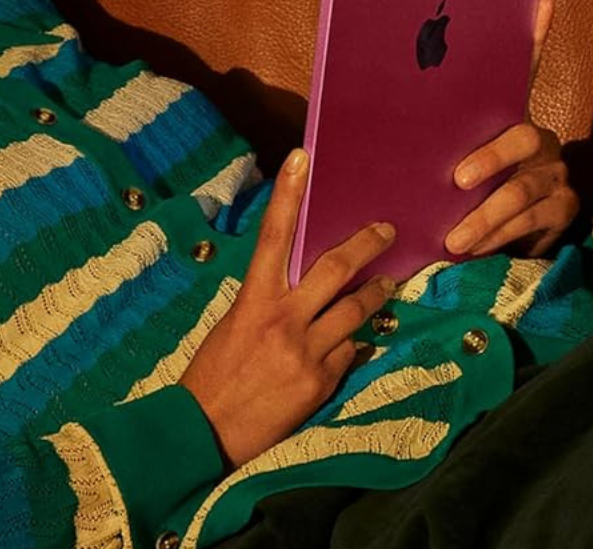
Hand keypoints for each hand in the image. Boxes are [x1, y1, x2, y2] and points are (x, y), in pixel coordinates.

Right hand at [179, 148, 396, 468]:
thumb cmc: (211, 379)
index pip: (274, 235)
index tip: (303, 158)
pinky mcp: (321, 383)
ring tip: (389, 285)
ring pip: (357, 311)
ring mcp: (306, 352)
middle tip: (386, 230)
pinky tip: (354, 344)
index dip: (289, 194)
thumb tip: (298, 290)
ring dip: (376, 295)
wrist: (204, 434)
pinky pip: (349, 354)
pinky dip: (352, 346)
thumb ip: (267, 305)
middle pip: (337, 269)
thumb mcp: (231, 328)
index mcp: (253, 300)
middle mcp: (284, 319)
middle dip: (367, 245)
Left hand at [444, 0, 579, 257]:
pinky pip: (534, 221)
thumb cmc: (449, 192)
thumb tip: (376, 91)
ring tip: (454, 239)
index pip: (523, 70)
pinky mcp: (563, 207)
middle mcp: (538, 137)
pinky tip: (475, 251)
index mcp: (506, 116)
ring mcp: (555, 172)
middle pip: (522, 137)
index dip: (534, 38)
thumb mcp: (437, 160)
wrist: (491, 242)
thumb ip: (425, 133)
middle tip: (458, 181)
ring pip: (523, 189)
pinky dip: (501, 238)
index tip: (542, 3)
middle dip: (490, 159)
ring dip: (485, 216)